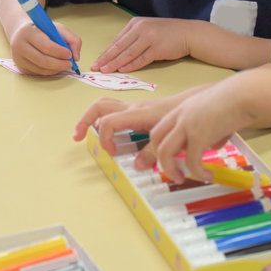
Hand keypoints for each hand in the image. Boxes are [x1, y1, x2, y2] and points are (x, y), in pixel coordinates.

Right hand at [8, 19, 81, 75]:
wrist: (22, 33)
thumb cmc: (42, 30)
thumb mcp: (58, 28)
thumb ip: (72, 39)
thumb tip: (76, 57)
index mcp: (28, 32)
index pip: (45, 46)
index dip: (59, 52)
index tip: (69, 54)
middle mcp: (19, 45)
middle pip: (42, 60)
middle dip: (59, 64)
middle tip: (70, 64)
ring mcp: (18, 58)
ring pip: (40, 69)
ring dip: (56, 69)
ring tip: (64, 65)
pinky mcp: (20, 68)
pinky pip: (38, 73)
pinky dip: (50, 72)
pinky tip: (55, 66)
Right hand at [73, 85, 211, 154]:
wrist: (193, 104)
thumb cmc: (182, 118)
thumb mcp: (168, 138)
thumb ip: (153, 152)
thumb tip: (137, 166)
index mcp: (137, 113)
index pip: (110, 121)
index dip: (105, 137)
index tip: (112, 152)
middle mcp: (132, 108)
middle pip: (99, 106)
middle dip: (84, 120)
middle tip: (77, 136)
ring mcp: (133, 108)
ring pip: (104, 105)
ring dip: (91, 118)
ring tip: (83, 133)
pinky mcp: (136, 111)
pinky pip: (113, 110)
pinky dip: (103, 119)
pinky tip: (105, 133)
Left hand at [92, 17, 191, 73]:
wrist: (188, 33)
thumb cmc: (167, 33)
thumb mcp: (147, 30)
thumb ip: (133, 38)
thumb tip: (117, 53)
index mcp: (135, 23)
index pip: (117, 40)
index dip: (106, 52)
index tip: (98, 61)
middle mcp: (141, 29)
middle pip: (119, 46)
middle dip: (106, 58)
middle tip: (96, 67)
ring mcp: (149, 38)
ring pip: (128, 53)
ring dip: (115, 63)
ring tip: (105, 71)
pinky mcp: (158, 48)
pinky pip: (141, 59)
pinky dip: (131, 65)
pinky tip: (122, 70)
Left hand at [139, 73, 259, 182]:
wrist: (245, 94)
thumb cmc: (237, 99)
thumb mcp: (215, 111)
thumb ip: (209, 127)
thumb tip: (214, 143)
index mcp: (183, 109)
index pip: (160, 128)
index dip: (160, 145)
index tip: (171, 158)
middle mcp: (180, 116)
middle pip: (156, 139)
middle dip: (161, 159)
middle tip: (173, 171)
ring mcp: (187, 125)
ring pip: (165, 152)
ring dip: (171, 169)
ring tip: (182, 178)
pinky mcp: (199, 136)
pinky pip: (192, 161)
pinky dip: (198, 172)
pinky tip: (208, 175)